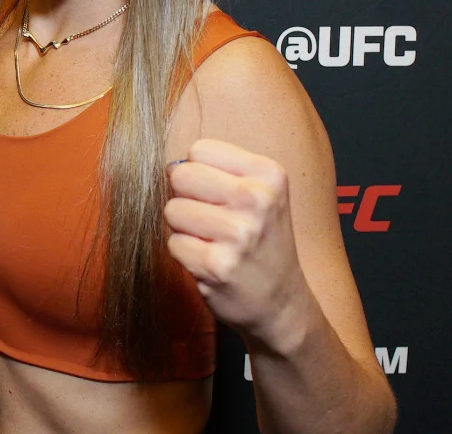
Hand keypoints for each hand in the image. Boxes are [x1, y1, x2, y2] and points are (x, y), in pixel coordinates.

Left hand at [164, 138, 306, 340]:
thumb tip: (170, 168)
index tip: (217, 195)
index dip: (198, 172)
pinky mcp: (217, 265)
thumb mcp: (261, 193)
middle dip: (185, 197)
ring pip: (172, 210)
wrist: (281, 302)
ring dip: (183, 228)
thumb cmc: (261, 241)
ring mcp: (238, 233)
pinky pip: (173, 243)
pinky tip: (209, 261)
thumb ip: (219, 171)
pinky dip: (184, 253)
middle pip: (181, 175)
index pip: (200, 150)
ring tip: (211, 241)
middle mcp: (257, 199)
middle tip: (210, 219)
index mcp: (268, 174)